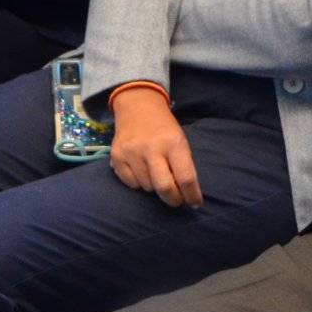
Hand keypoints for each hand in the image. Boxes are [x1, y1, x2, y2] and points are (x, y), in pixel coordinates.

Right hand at [108, 84, 202, 207]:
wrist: (138, 107)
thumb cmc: (164, 129)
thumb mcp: (180, 141)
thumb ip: (183, 165)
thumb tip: (186, 194)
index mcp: (174, 144)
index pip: (186, 177)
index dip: (192, 195)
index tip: (195, 204)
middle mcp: (152, 148)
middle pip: (164, 187)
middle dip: (173, 199)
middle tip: (177, 200)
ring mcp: (132, 153)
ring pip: (147, 187)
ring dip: (155, 188)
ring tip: (157, 176)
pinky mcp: (116, 157)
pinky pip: (131, 183)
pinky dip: (139, 184)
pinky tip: (142, 172)